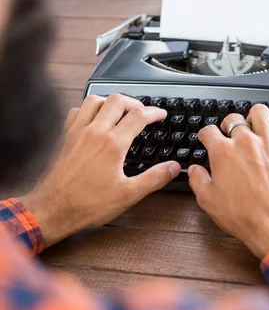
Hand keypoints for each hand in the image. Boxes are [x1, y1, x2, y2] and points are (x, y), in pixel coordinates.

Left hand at [19, 94, 180, 246]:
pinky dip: (88, 110)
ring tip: (120, 110)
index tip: (160, 115)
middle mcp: (94, 132)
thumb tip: (173, 168)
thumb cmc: (88, 204)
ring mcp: (77, 132)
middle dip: (134, 102)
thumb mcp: (128, 195)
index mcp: (112, 144)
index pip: (138, 116)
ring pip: (95, 100)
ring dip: (110, 101)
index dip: (153, 113)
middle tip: (142, 112)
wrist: (55, 209)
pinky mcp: (65, 138)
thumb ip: (154, 179)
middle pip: (117, 100)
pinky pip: (76, 111)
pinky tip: (93, 120)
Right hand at [188, 105, 268, 258]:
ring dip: (253, 117)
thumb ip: (198, 181)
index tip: (207, 140)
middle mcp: (245, 142)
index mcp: (223, 152)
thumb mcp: (209, 202)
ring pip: (260, 113)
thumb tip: (194, 170)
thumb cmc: (244, 215)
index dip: (205, 135)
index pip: (209, 131)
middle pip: (233, 119)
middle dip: (228, 125)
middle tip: (228, 135)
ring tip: (252, 126)